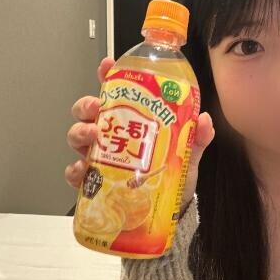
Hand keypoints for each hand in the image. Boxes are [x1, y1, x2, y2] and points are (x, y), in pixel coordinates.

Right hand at [65, 57, 214, 214]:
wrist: (170, 214)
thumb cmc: (175, 178)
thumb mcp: (188, 156)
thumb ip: (196, 139)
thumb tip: (203, 119)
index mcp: (131, 122)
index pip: (116, 93)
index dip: (108, 76)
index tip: (107, 65)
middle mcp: (111, 136)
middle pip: (87, 111)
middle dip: (86, 104)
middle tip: (97, 108)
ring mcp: (99, 158)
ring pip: (77, 136)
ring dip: (80, 132)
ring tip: (93, 136)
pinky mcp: (93, 184)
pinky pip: (75, 173)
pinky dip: (75, 170)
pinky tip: (83, 171)